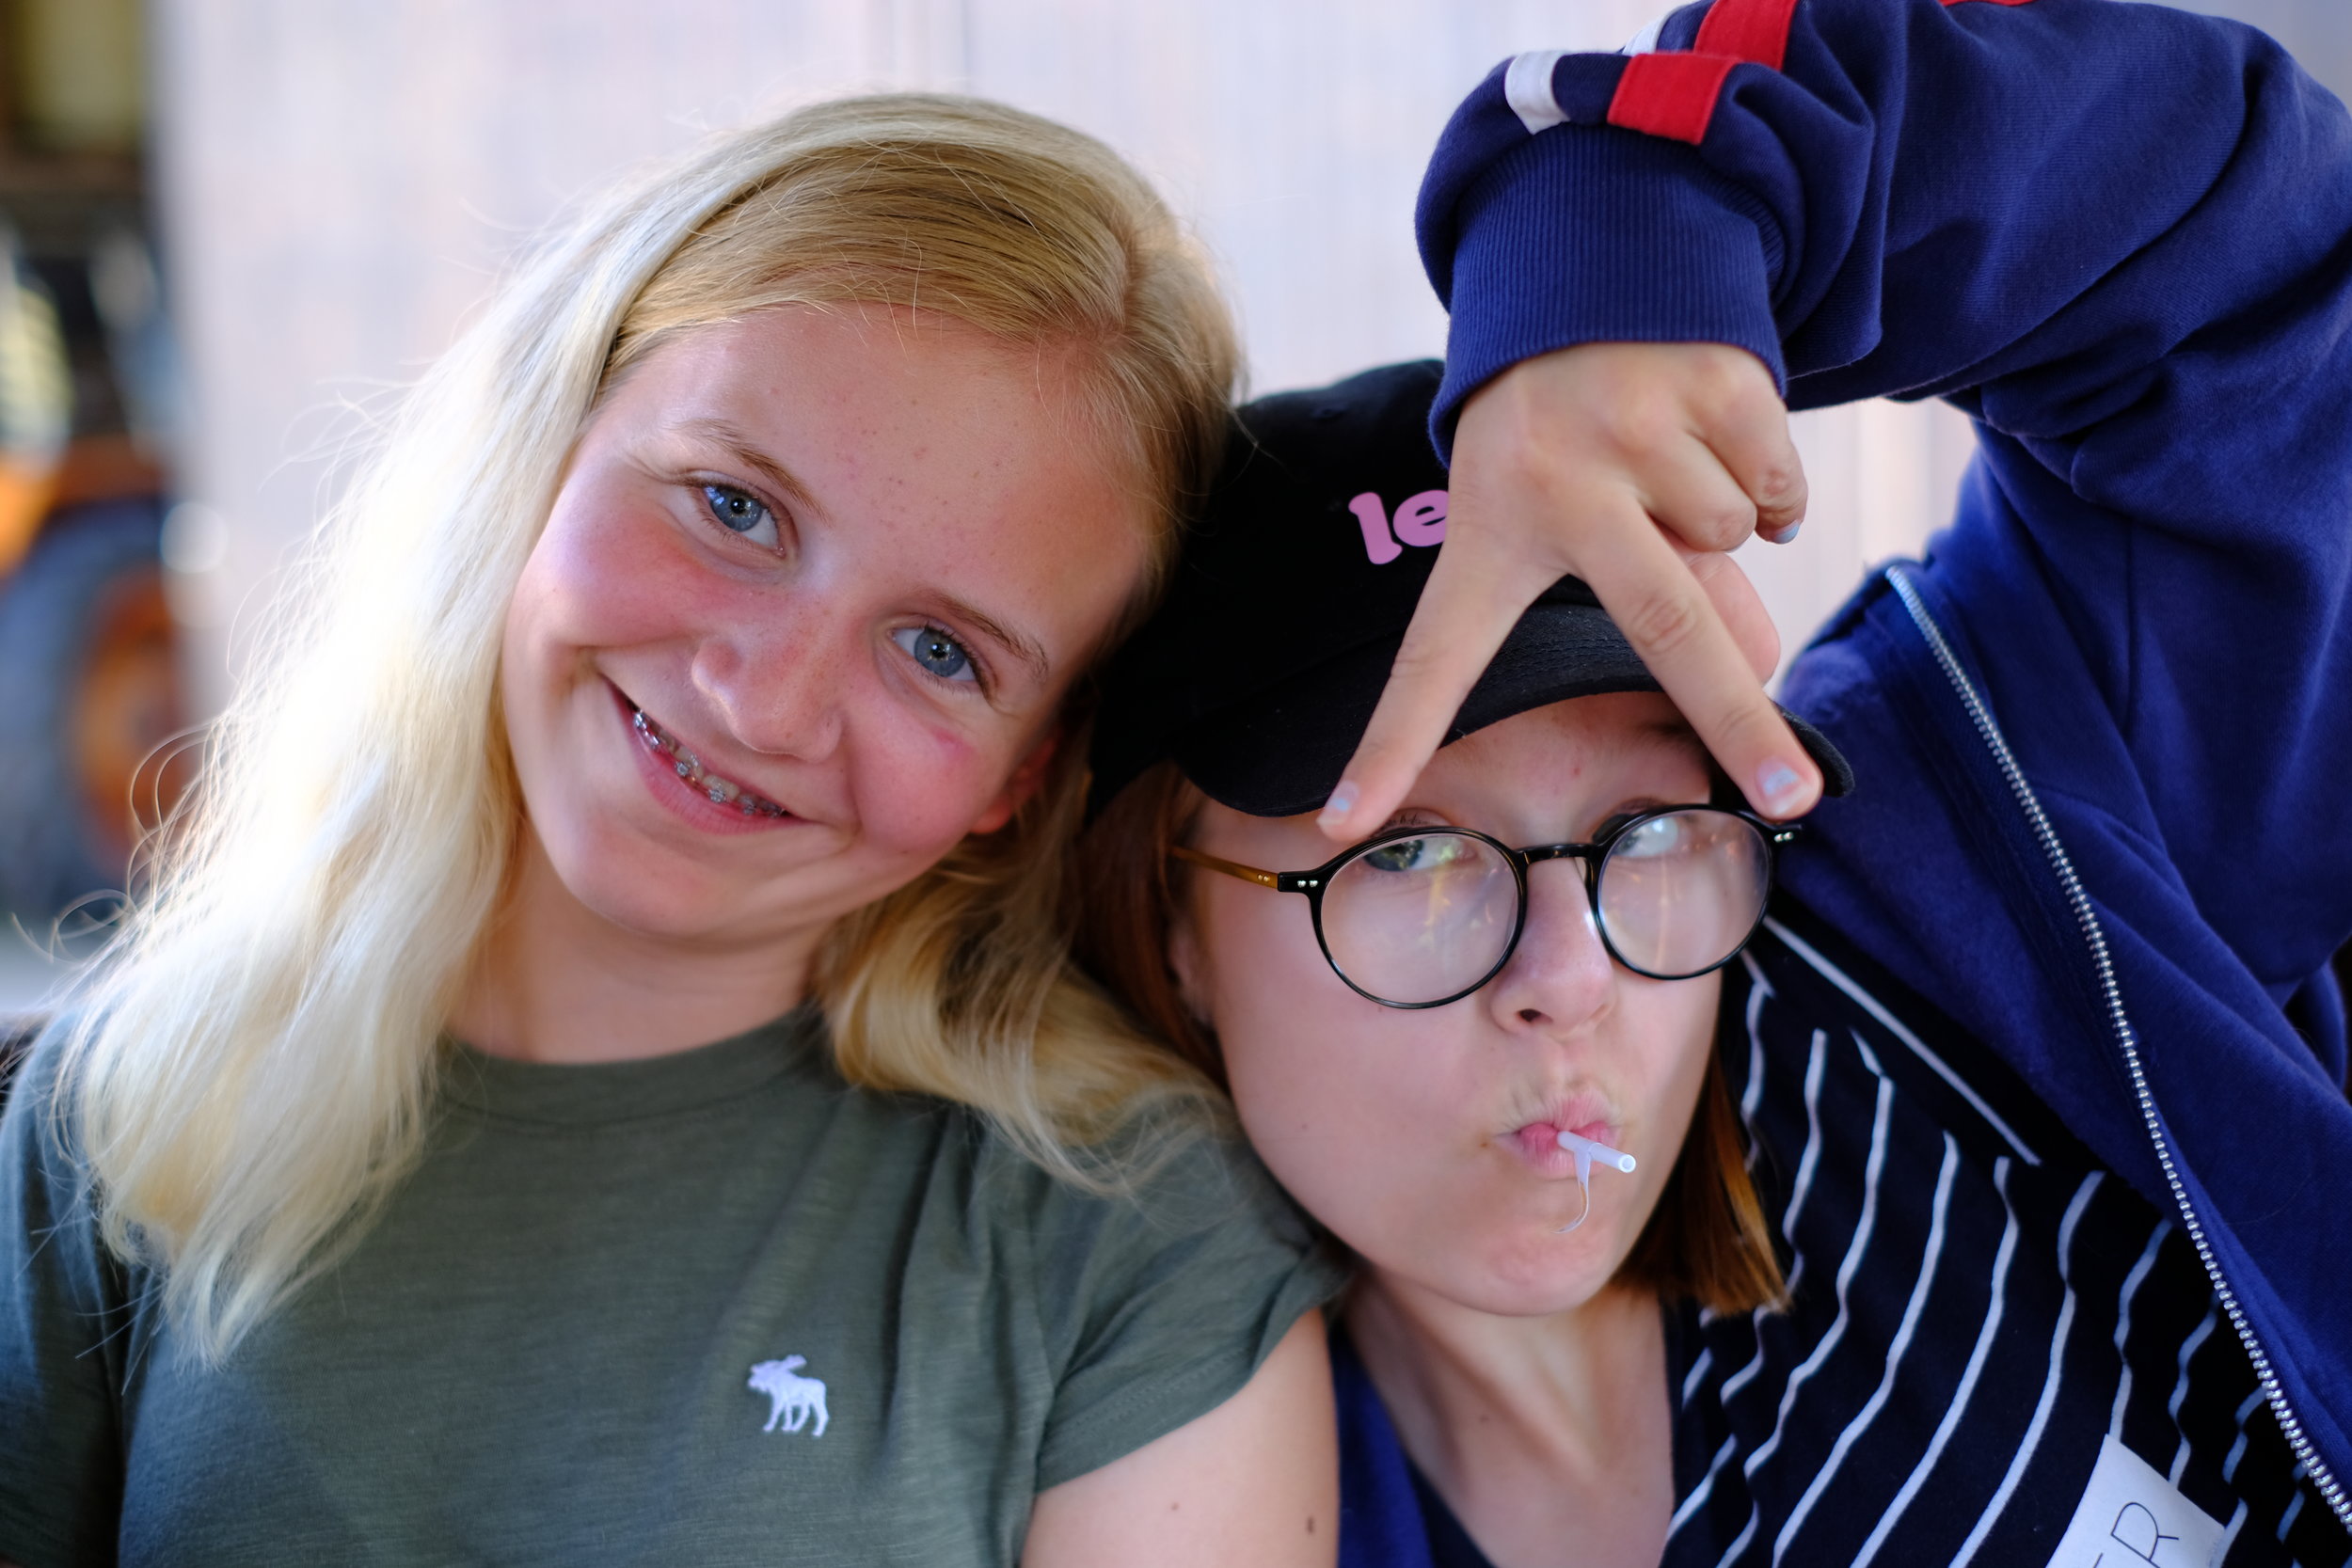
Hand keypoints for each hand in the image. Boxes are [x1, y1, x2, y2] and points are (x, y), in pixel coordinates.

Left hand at [1319, 341, 1815, 841]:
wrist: (1590, 259)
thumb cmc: (1554, 428)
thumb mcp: (1538, 503)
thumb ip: (1638, 594)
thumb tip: (1757, 668)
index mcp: (1486, 531)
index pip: (1431, 658)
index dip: (1390, 748)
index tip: (1343, 825)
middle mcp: (1559, 483)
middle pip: (1667, 632)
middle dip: (1738, 726)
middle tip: (1791, 802)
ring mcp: (1641, 430)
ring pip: (1739, 541)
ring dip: (1727, 523)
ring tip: (1665, 463)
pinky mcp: (1713, 385)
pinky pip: (1781, 488)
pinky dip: (1770, 478)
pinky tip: (1712, 432)